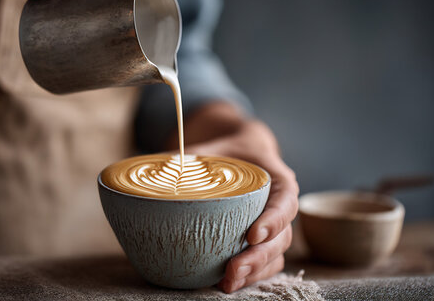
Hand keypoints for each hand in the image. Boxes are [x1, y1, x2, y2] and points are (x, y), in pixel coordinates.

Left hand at [169, 101, 298, 292]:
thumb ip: (181, 158)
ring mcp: (274, 227)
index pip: (285, 201)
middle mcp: (281, 206)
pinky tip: (226, 284)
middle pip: (283, 237)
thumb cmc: (223, 152)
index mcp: (277, 180)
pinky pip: (264, 264)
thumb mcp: (206, 149)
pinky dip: (250, 276)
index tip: (252, 235)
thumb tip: (148, 168)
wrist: (238, 154)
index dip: (273, 220)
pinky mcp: (262, 242)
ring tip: (228, 282)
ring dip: (255, 272)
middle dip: (259, 257)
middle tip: (234, 269)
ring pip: (275, 256)